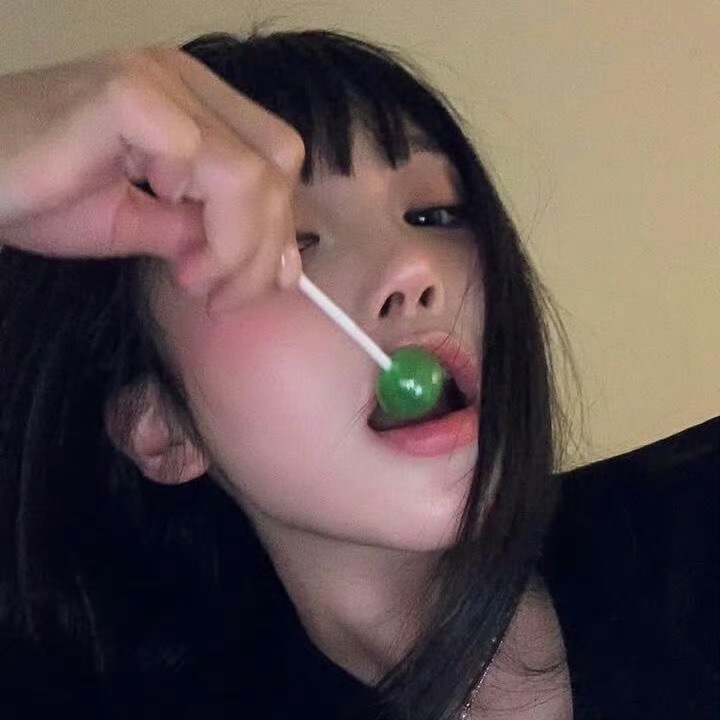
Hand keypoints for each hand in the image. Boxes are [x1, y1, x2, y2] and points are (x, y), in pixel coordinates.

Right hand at [0, 47, 303, 307]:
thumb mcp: (139, 224)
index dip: (277, 227)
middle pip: (277, 165)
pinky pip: (210, 167)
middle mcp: (183, 81)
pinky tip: (173, 251)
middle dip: (265, 247)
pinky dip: (210, 224)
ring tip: (195, 280)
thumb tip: (261, 260)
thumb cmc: (40, 195)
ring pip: (254, 172)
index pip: (274, 160)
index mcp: (191, 102)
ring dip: (240, 248)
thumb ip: (200, 232)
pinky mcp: (130, 96)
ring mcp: (158, 81)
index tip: (248, 284)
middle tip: (222, 295)